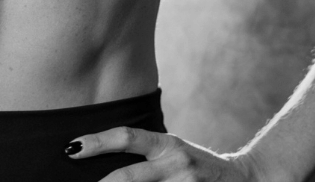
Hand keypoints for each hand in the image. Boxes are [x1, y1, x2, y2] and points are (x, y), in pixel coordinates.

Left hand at [66, 127, 262, 181]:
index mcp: (167, 144)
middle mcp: (176, 163)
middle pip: (130, 178)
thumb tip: (99, 158)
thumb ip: (145, 154)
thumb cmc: (194, 166)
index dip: (98, 142)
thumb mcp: (172, 150)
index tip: (71, 148)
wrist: (243, 180)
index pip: (126, 137)